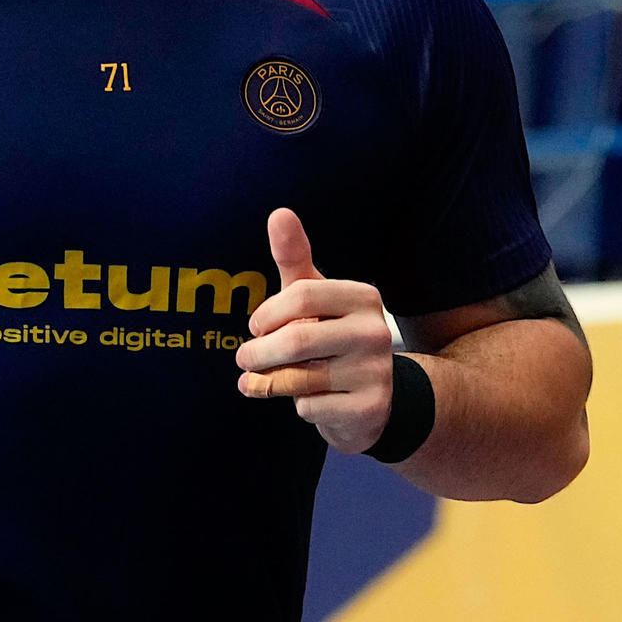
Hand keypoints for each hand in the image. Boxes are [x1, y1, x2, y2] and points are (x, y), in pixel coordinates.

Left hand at [236, 207, 394, 454]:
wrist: (374, 397)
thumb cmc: (330, 336)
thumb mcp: (314, 297)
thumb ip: (294, 258)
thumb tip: (279, 213)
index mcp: (363, 297)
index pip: (301, 295)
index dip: (267, 313)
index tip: (256, 326)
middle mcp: (376, 331)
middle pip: (297, 338)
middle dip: (258, 352)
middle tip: (244, 358)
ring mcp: (377, 372)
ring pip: (299, 378)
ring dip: (268, 382)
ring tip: (257, 381)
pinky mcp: (371, 408)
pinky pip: (311, 408)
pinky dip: (297, 406)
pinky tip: (306, 401)